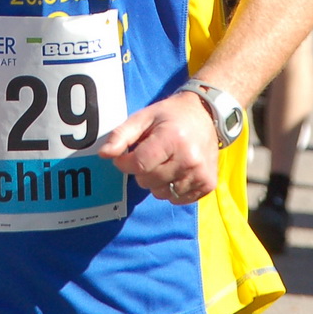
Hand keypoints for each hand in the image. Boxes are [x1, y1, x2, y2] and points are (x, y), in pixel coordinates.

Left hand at [98, 90, 218, 204]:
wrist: (206, 113)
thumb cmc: (170, 115)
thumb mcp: (143, 117)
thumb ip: (121, 136)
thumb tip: (104, 154)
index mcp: (172, 138)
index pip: (139, 164)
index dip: (125, 163)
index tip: (125, 156)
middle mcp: (189, 158)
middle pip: (148, 181)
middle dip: (142, 170)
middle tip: (152, 154)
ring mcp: (200, 173)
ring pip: (162, 193)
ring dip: (157, 181)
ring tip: (166, 161)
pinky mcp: (208, 184)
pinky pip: (178, 199)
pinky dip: (172, 189)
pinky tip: (177, 171)